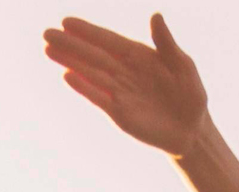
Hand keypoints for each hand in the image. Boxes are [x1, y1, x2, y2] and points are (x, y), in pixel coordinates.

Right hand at [44, 15, 210, 156]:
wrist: (191, 129)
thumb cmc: (189, 93)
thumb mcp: (182, 64)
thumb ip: (166, 43)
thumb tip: (155, 15)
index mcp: (137, 55)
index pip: (108, 40)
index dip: (88, 31)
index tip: (66, 22)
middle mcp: (123, 71)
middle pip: (93, 55)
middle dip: (70, 44)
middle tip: (47, 33)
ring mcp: (119, 91)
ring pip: (90, 73)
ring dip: (70, 62)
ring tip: (49, 50)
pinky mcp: (119, 112)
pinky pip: (99, 97)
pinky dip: (84, 87)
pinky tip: (68, 76)